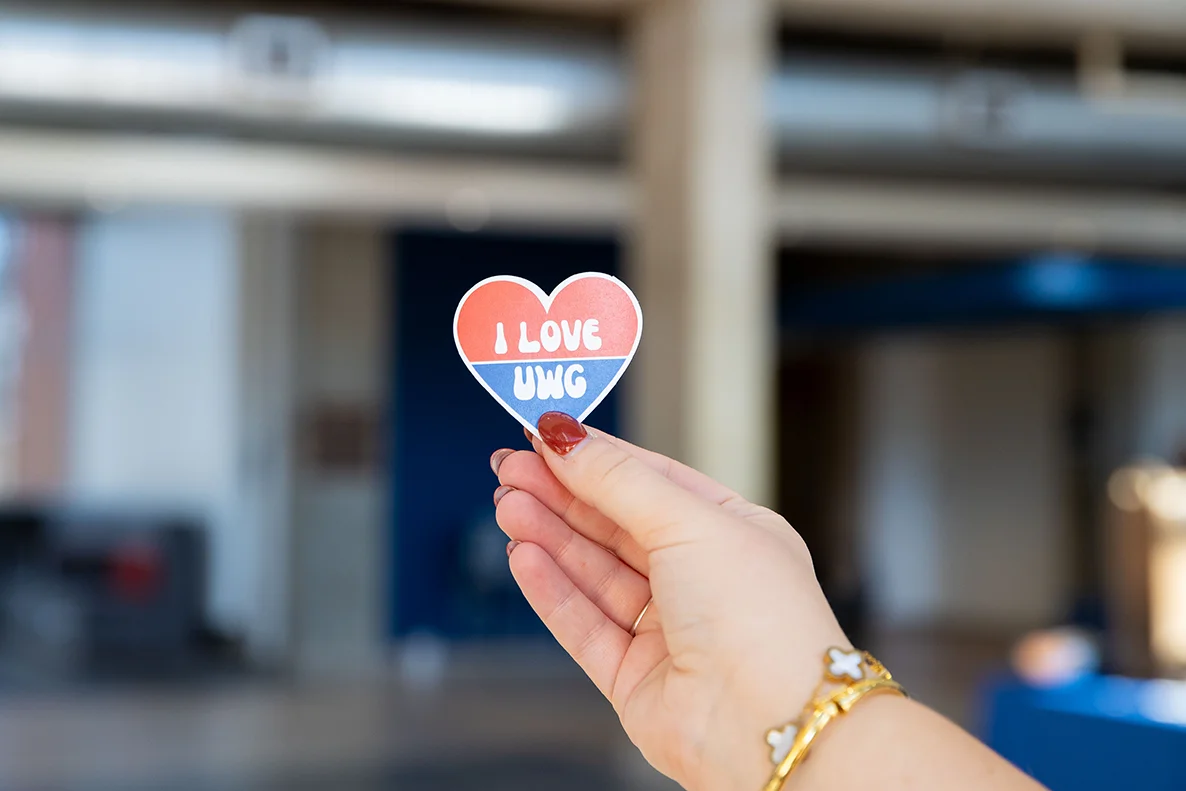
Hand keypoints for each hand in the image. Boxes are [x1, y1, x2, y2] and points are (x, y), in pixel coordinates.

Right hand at [490, 413, 848, 790]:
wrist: (770, 726)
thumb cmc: (761, 621)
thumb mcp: (689, 521)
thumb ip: (618, 480)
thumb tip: (566, 438)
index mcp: (733, 534)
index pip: (653, 481)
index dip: (597, 457)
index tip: (546, 436)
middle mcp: (702, 581)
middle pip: (615, 526)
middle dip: (561, 495)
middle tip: (512, 467)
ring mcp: (669, 632)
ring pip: (593, 574)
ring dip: (549, 536)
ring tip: (507, 504)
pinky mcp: (636, 678)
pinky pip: (583, 624)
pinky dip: (551, 590)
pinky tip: (523, 556)